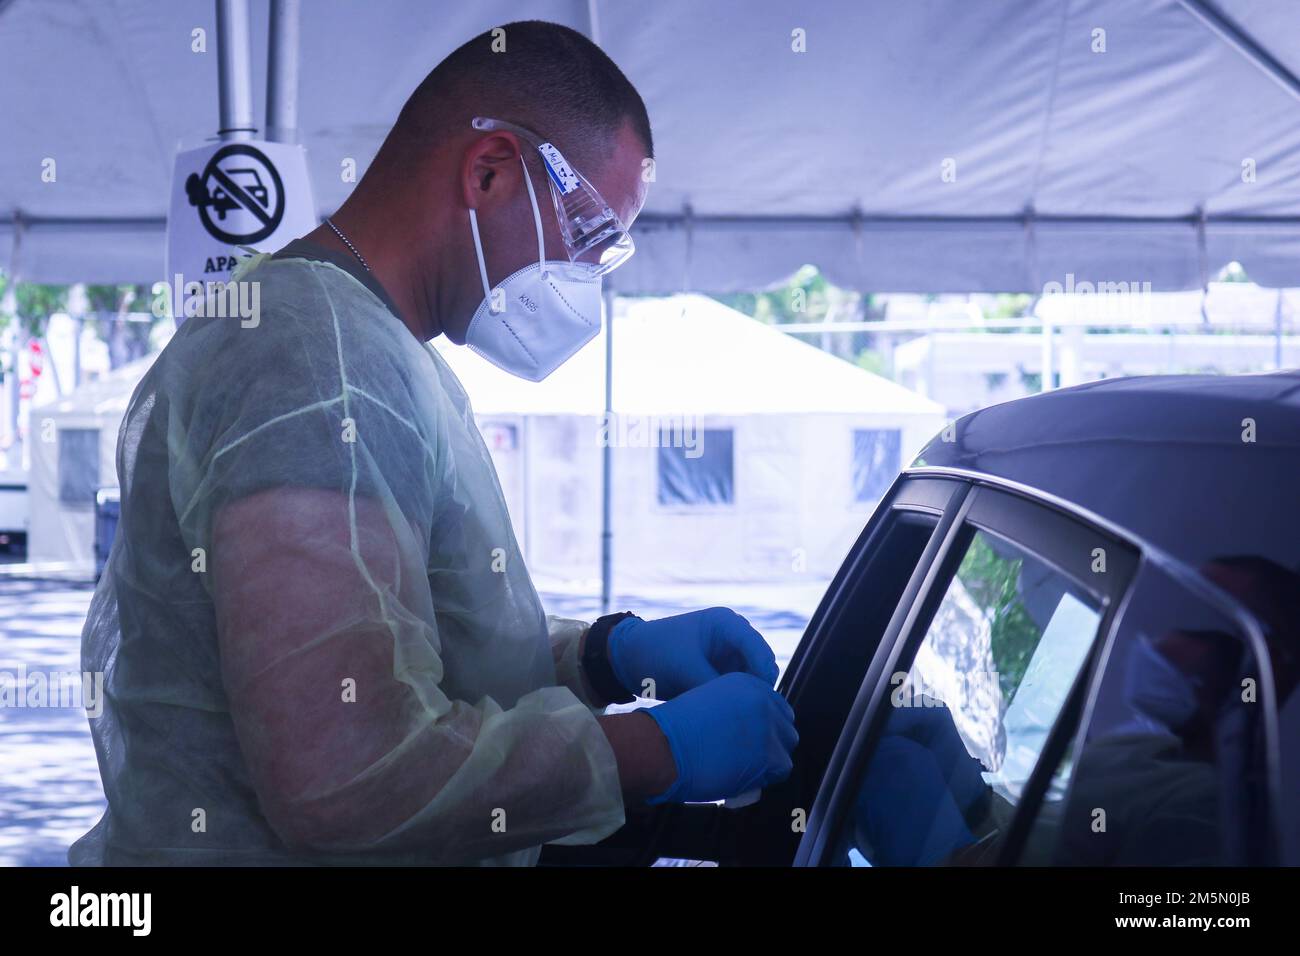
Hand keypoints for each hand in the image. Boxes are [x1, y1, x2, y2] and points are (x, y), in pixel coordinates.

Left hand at [608, 607, 778, 699]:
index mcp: (726, 623)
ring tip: (744, 715)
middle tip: (755, 713)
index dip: (762, 672)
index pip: (756, 647)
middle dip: (759, 686)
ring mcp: (729, 653)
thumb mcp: (685, 669)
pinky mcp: (722, 670)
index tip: (761, 698)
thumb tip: (738, 708)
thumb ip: (713, 685)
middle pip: (761, 663)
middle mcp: (733, 636)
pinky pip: (739, 686)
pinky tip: (733, 714)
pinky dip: (738, 698)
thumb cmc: (655, 653)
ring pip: (753, 678)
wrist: (630, 657)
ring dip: (749, 694)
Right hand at [643, 672, 796, 803]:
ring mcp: (767, 727)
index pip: (775, 705)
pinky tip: (742, 776)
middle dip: (772, 743)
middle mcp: (761, 700)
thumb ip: (734, 711)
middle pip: (785, 726)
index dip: (766, 726)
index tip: (754, 739)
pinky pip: (780, 770)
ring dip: (769, 761)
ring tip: (743, 767)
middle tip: (749, 757)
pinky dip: (764, 777)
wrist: (663, 746)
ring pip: (785, 749)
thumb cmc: (673, 731)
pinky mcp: (769, 755)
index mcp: (745, 683)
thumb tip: (749, 734)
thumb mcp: (707, 703)